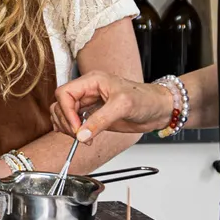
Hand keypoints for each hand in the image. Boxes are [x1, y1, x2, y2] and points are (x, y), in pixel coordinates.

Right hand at [49, 71, 172, 139]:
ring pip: (65, 114)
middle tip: (79, 135)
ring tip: (83, 138)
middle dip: (66, 122)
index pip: (65, 93)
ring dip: (69, 128)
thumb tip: (81, 134)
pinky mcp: (94, 116)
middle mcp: (88, 90)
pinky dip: (75, 132)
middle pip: (61, 104)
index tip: (76, 128)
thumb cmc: (145, 99)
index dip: (66, 111)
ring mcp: (90, 103)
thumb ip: (100, 120)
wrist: (158, 109)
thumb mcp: (122, 106)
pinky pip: (75, 123)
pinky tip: (85, 138)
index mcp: (92, 81)